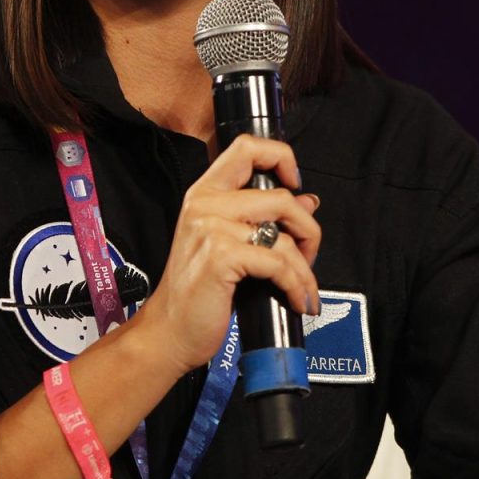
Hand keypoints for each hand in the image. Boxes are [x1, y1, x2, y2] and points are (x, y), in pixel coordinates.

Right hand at [133, 134, 321, 375]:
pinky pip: (277, 264)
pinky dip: (296, 285)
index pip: (246, 147)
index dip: (281, 157)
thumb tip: (308, 201)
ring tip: (304, 288)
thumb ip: (263, 219)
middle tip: (307, 257)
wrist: (170, 331)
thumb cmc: (197, 291)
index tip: (296, 184)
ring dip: (304, 269)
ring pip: (283, 237)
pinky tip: (296, 299)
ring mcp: (210, 228)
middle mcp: (205, 204)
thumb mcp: (228, 246)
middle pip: (280, 198)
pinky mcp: (220, 256)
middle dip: (307, 231)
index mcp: (205, 193)